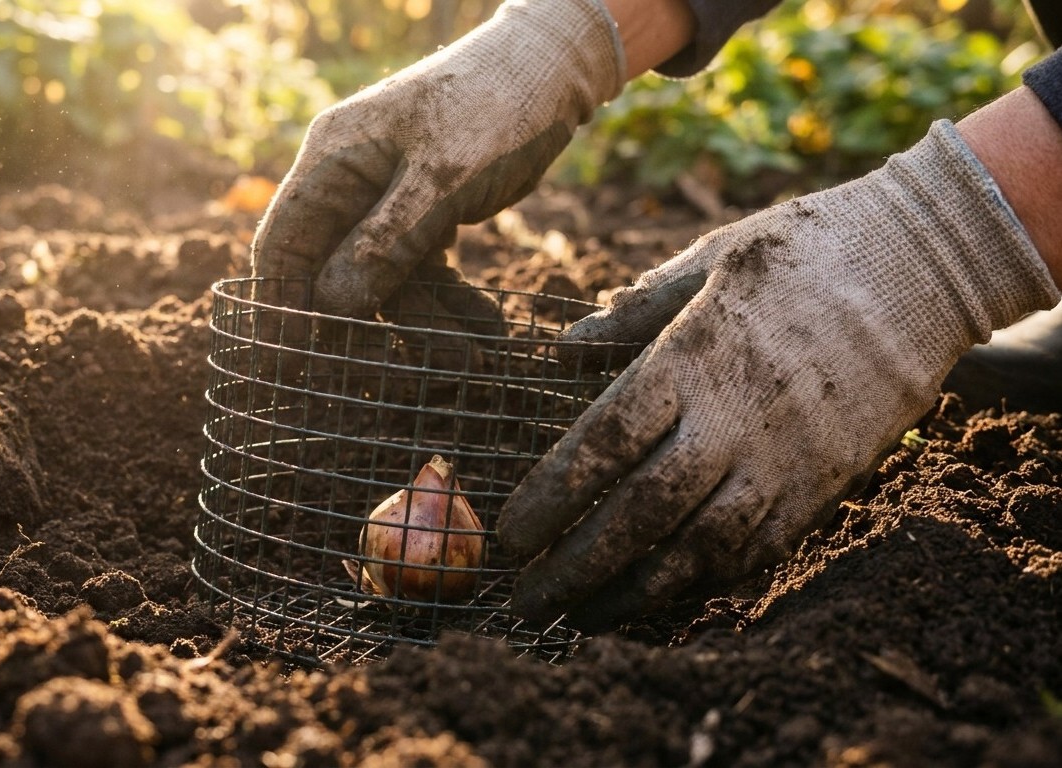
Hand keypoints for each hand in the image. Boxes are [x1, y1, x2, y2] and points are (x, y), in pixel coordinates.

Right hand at [250, 0, 624, 325]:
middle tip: (392, 376)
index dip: (283, 306)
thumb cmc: (493, 105)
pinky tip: (486, 330)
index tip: (295, 362)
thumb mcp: (442, 176)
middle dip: (368, 327)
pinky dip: (455, 304)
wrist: (553, 72)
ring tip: (471, 359)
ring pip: (389, 282)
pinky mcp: (426, 216)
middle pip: (337, 273)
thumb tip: (332, 306)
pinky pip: (427, 274)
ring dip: (428, 324)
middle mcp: (350, 184)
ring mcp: (388, 202)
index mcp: (332, 161)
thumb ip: (387, 242)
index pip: (284, 244)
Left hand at [497, 120, 1058, 630]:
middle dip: (576, 564)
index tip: (511, 533)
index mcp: (693, 357)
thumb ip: (632, 311)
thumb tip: (561, 350)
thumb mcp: (710, 257)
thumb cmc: (803, 251)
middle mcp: (735, 420)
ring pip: (697, 548)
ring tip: (580, 615)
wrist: (924, 268)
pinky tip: (660, 597)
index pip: (604, 443)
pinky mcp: (825, 484)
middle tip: (525, 597)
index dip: (552, 496)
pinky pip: (757, 551)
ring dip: (631, 590)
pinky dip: (703, 582)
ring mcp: (785, 460)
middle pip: (640, 512)